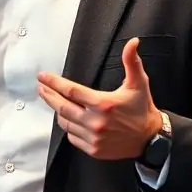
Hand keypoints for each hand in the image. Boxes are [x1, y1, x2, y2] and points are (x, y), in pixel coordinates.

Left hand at [37, 37, 161, 159]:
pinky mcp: (93, 149)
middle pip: (62, 107)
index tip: (43, 77)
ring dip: (57, 111)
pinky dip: (68, 127)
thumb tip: (133, 42)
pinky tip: (67, 119)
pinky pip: (72, 137)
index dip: (54, 82)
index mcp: (103, 104)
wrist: (150, 138)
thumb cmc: (142, 109)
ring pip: (65, 123)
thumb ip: (132, 61)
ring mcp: (93, 138)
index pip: (71, 91)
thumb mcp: (139, 83)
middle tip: (41, 87)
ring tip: (53, 101)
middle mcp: (96, 122)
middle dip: (49, 95)